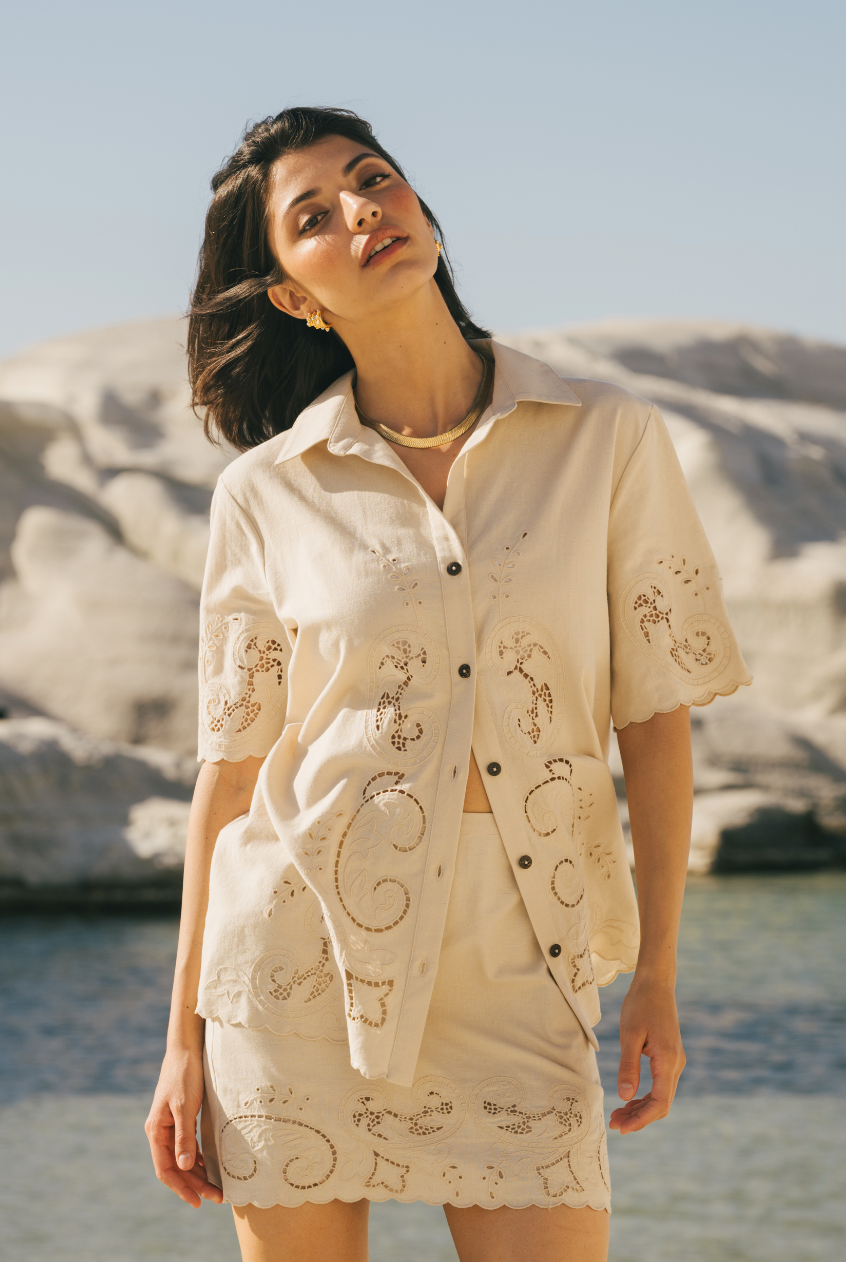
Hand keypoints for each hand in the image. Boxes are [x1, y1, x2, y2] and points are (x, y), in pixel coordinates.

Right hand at [145, 1046, 223, 1207]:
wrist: (186, 1050)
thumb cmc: (185, 1076)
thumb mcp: (185, 1107)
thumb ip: (184, 1137)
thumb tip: (184, 1167)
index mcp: (156, 1130)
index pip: (166, 1169)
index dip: (181, 1188)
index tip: (198, 1202)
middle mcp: (159, 1131)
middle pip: (175, 1167)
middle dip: (194, 1185)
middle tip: (216, 1198)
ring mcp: (169, 1126)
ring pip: (181, 1159)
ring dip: (197, 1174)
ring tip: (215, 1188)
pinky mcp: (179, 1119)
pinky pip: (186, 1147)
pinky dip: (197, 1159)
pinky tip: (209, 1166)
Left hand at [608, 974, 684, 1134]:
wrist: (655, 983)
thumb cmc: (641, 1004)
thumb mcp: (630, 1035)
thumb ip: (628, 1066)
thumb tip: (625, 1097)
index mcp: (668, 1060)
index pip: (660, 1103)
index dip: (641, 1119)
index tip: (622, 1128)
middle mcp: (676, 1064)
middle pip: (661, 1104)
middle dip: (639, 1117)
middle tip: (613, 1124)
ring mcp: (674, 1061)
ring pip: (661, 1096)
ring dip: (641, 1108)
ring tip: (617, 1115)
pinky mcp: (669, 1057)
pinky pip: (660, 1085)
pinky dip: (644, 1096)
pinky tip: (628, 1099)